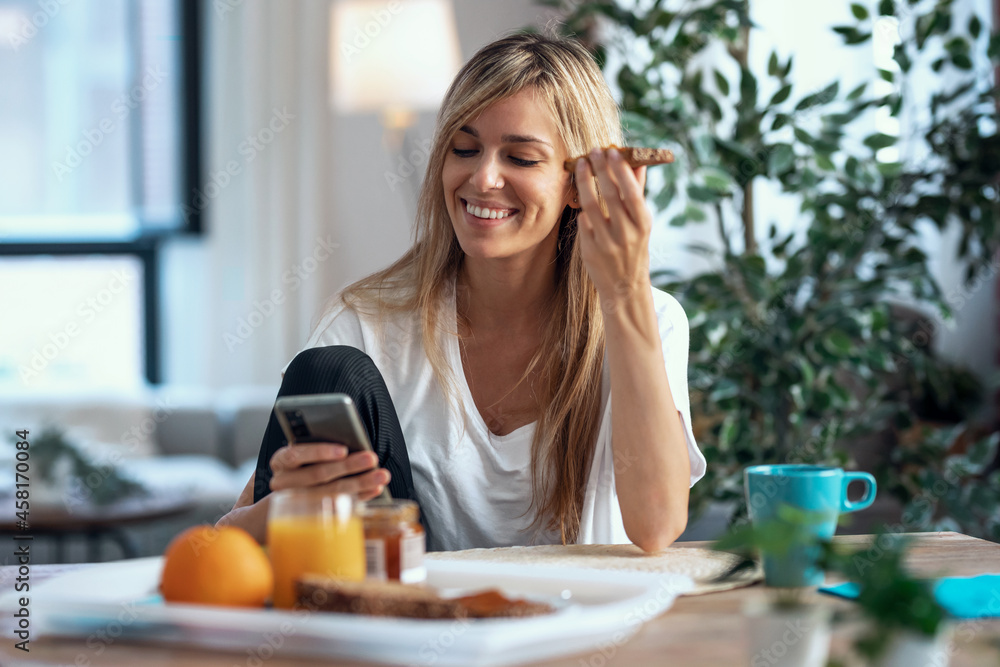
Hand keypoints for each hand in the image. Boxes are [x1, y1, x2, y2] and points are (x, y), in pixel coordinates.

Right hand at [269, 443, 389, 500]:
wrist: (285, 494)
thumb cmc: (303, 462)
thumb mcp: (304, 450)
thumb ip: (319, 443)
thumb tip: (349, 441)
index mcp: (281, 460)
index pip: (296, 455)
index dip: (320, 452)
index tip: (343, 450)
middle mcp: (285, 482)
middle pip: (318, 475)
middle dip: (348, 466)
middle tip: (371, 458)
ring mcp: (298, 501)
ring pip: (330, 492)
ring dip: (360, 483)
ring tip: (381, 475)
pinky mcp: (313, 513)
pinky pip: (340, 505)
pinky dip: (360, 496)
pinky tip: (376, 489)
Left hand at [574, 148, 651, 306]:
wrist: (624, 287)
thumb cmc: (634, 248)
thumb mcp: (642, 223)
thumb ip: (638, 193)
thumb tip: (638, 163)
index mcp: (642, 223)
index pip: (630, 191)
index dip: (620, 170)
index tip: (611, 152)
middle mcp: (626, 232)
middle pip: (609, 194)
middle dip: (599, 169)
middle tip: (592, 151)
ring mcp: (606, 242)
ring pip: (590, 205)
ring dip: (583, 182)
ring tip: (579, 165)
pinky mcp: (590, 250)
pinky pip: (583, 222)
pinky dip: (582, 208)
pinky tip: (580, 197)